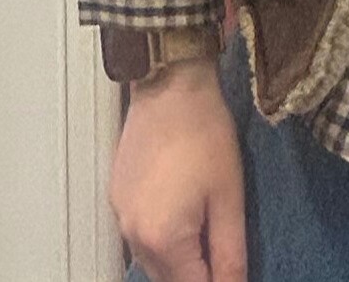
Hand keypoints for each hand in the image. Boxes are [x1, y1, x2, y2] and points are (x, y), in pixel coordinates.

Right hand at [110, 57, 246, 281]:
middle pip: (167, 280)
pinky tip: (181, 211)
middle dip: (196, 274)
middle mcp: (134, 236)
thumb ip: (230, 252)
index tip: (231, 271)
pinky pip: (139, 235)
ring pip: (151, 260)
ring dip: (177, 259)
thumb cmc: (204, 133)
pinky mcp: (117, 198)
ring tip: (205, 228)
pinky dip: (160, 237)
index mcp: (163, 241)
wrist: (171, 86)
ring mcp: (121, 217)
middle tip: (222, 250)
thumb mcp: (229, 196)